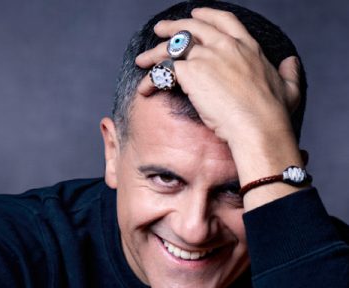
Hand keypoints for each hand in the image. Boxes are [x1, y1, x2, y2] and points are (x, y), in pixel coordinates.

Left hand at [136, 8, 300, 148]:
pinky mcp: (191, 72)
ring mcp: (207, 56)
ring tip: (142, 59)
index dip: (207, 16)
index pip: (224, 21)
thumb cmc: (274, 114)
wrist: (258, 126)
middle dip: (174, 26)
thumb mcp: (289, 88)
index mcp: (247, 47)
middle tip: (160, 29)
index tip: (196, 15)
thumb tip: (291, 63)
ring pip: (173, 47)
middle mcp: (226, 46)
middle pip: (193, 27)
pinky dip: (151, 80)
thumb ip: (289, 73)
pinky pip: (163, 71)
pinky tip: (144, 89)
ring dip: (155, 52)